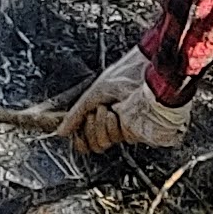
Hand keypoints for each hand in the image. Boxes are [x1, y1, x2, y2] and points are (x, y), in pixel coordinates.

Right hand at [58, 47, 190, 154]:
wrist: (151, 69)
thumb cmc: (129, 72)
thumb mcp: (96, 91)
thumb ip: (77, 113)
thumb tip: (61, 131)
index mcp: (107, 113)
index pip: (88, 138)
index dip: (81, 136)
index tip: (79, 125)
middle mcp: (118, 123)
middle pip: (95, 144)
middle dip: (91, 127)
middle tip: (98, 110)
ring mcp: (130, 128)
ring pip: (105, 143)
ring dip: (102, 125)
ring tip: (109, 109)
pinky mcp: (142, 132)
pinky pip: (120, 141)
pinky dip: (113, 128)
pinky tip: (116, 115)